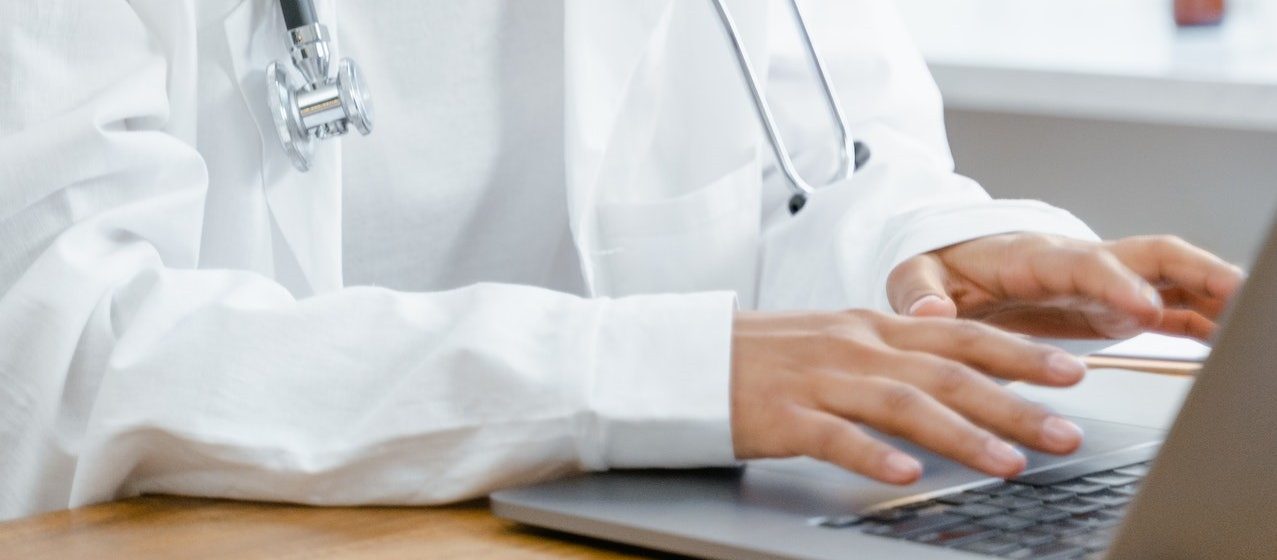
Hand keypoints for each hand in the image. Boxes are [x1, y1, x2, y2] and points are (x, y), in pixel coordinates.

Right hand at [730, 310, 1086, 483]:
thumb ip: (888, 354)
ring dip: (963, 434)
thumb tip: (948, 377)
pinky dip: (873, 455)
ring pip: (904, 404)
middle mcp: (854, 347)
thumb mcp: (832, 341)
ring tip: (1010, 463)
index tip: (1071, 371)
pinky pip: (835, 436)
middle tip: (1066, 431)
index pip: (959, 335)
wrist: (682, 357)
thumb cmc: (759, 356)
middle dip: (1015, 402)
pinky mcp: (783, 415)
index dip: (1018, 353)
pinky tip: (906, 475)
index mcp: (869, 327)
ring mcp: (819, 380)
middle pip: (947, 373)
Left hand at [888, 234, 1244, 340]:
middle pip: (1151, 256)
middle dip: (1197, 271)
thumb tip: (930, 310)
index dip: (1115, 284)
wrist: (951, 262)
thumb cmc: (938, 266)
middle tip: (1239, 296)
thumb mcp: (913, 274)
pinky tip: (1230, 340)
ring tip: (1254, 320)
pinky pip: (1170, 307)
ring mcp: (1103, 281)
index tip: (1141, 309)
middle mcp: (1079, 262)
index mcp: (1034, 256)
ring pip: (1172, 277)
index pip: (1084, 263)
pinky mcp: (1111, 304)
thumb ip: (917, 290)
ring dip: (1215, 293)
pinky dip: (1203, 320)